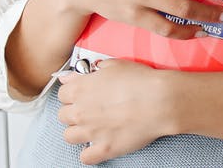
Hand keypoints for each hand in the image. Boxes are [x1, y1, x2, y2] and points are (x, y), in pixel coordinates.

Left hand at [56, 59, 183, 163]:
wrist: (160, 101)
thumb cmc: (141, 81)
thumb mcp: (115, 65)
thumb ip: (90, 70)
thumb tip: (73, 76)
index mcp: (81, 89)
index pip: (62, 93)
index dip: (73, 93)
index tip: (81, 94)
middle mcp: (80, 112)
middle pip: (63, 115)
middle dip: (74, 112)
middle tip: (89, 109)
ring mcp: (91, 132)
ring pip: (69, 136)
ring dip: (78, 132)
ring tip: (92, 127)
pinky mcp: (104, 148)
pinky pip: (85, 157)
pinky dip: (89, 153)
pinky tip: (98, 144)